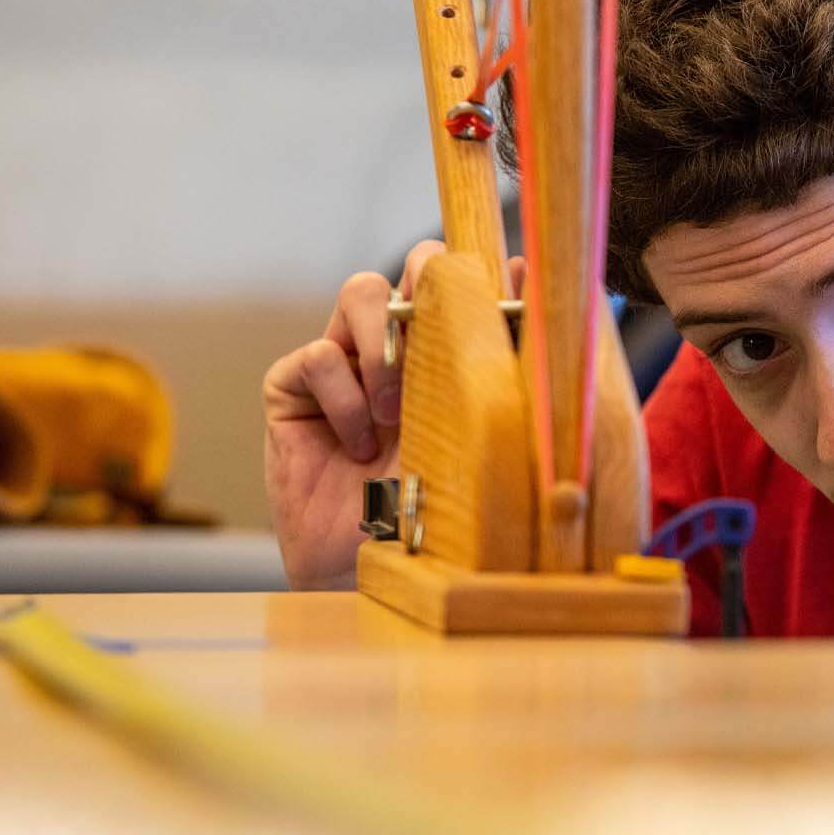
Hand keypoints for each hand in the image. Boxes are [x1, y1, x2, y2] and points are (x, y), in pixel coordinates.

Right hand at [262, 242, 519, 588]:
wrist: (361, 568)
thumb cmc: (425, 512)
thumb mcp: (475, 442)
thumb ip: (500, 382)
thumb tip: (540, 317)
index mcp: (449, 356)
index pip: (466, 286)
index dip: (487, 271)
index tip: (517, 280)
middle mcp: (398, 347)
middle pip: (413, 265)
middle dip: (429, 279)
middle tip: (440, 324)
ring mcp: (346, 362)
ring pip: (361, 291)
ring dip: (385, 346)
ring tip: (395, 410)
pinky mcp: (293, 387)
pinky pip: (318, 356)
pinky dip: (344, 399)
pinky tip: (357, 447)